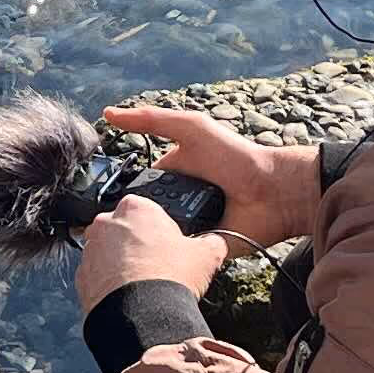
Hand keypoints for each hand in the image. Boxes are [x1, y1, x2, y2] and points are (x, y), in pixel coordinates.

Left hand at [75, 191, 225, 310]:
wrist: (142, 315)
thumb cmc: (170, 278)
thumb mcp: (206, 255)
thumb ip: (212, 242)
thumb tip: (216, 243)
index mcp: (136, 207)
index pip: (149, 210)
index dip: (162, 229)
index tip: (169, 245)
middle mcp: (107, 223)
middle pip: (125, 230)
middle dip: (138, 245)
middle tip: (157, 265)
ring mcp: (90, 250)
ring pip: (107, 253)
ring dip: (121, 265)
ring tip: (143, 285)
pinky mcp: (81, 277)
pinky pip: (97, 277)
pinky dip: (109, 285)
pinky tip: (128, 297)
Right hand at [99, 105, 320, 250]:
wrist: (274, 192)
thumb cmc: (236, 157)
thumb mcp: (191, 128)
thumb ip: (152, 120)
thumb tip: (108, 115)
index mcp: (173, 176)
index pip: (138, 188)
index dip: (120, 193)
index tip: (99, 201)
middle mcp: (178, 203)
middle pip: (144, 215)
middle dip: (132, 220)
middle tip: (113, 227)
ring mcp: (190, 227)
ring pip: (156, 238)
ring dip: (147, 239)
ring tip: (129, 244)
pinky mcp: (201, 250)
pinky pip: (177, 256)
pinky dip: (168, 256)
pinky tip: (152, 257)